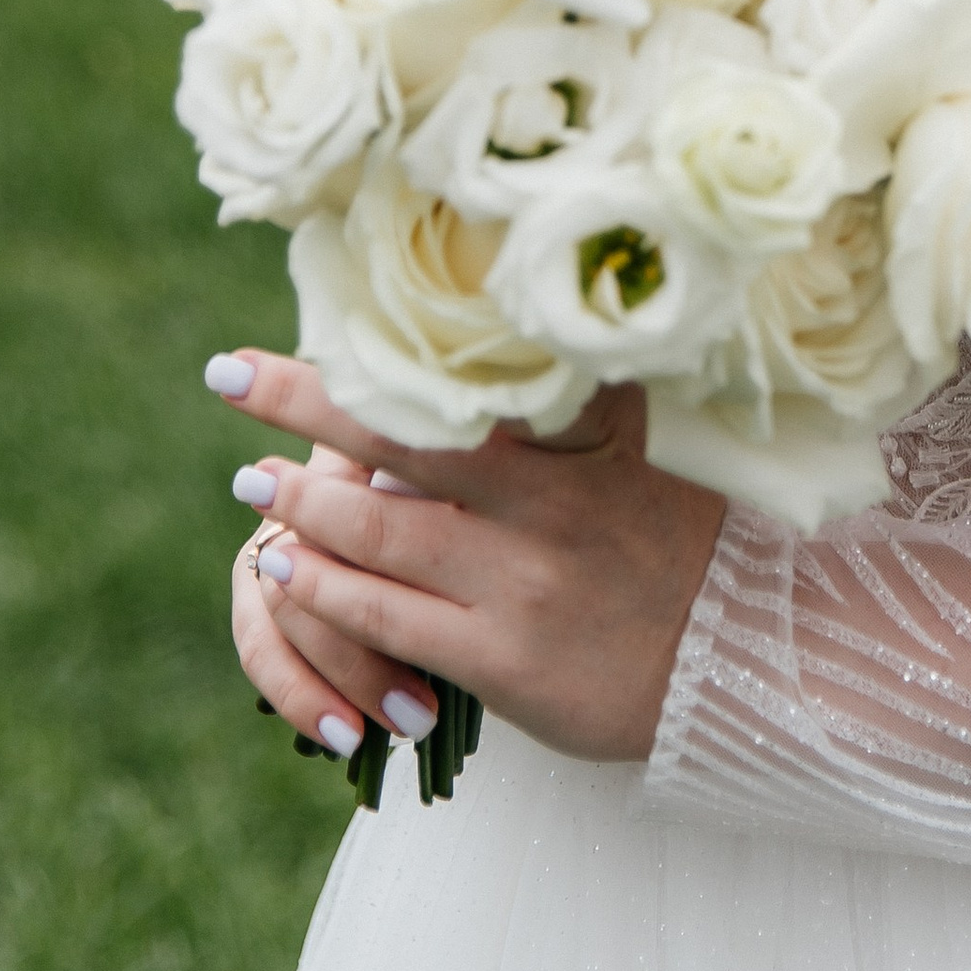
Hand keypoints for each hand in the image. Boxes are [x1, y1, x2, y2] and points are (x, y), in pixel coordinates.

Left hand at [211, 350, 727, 765]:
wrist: (741, 666)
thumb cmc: (670, 548)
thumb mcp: (636, 458)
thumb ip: (562, 414)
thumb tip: (471, 355)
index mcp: (584, 440)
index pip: (476, 374)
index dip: (390, 338)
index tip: (326, 304)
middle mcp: (553, 502)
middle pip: (405, 435)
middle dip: (305, 400)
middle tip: (230, 375)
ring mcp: (526, 581)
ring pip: (378, 529)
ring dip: (297, 501)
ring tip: (249, 479)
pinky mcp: (504, 659)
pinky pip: (386, 615)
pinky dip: (322, 587)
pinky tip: (282, 566)